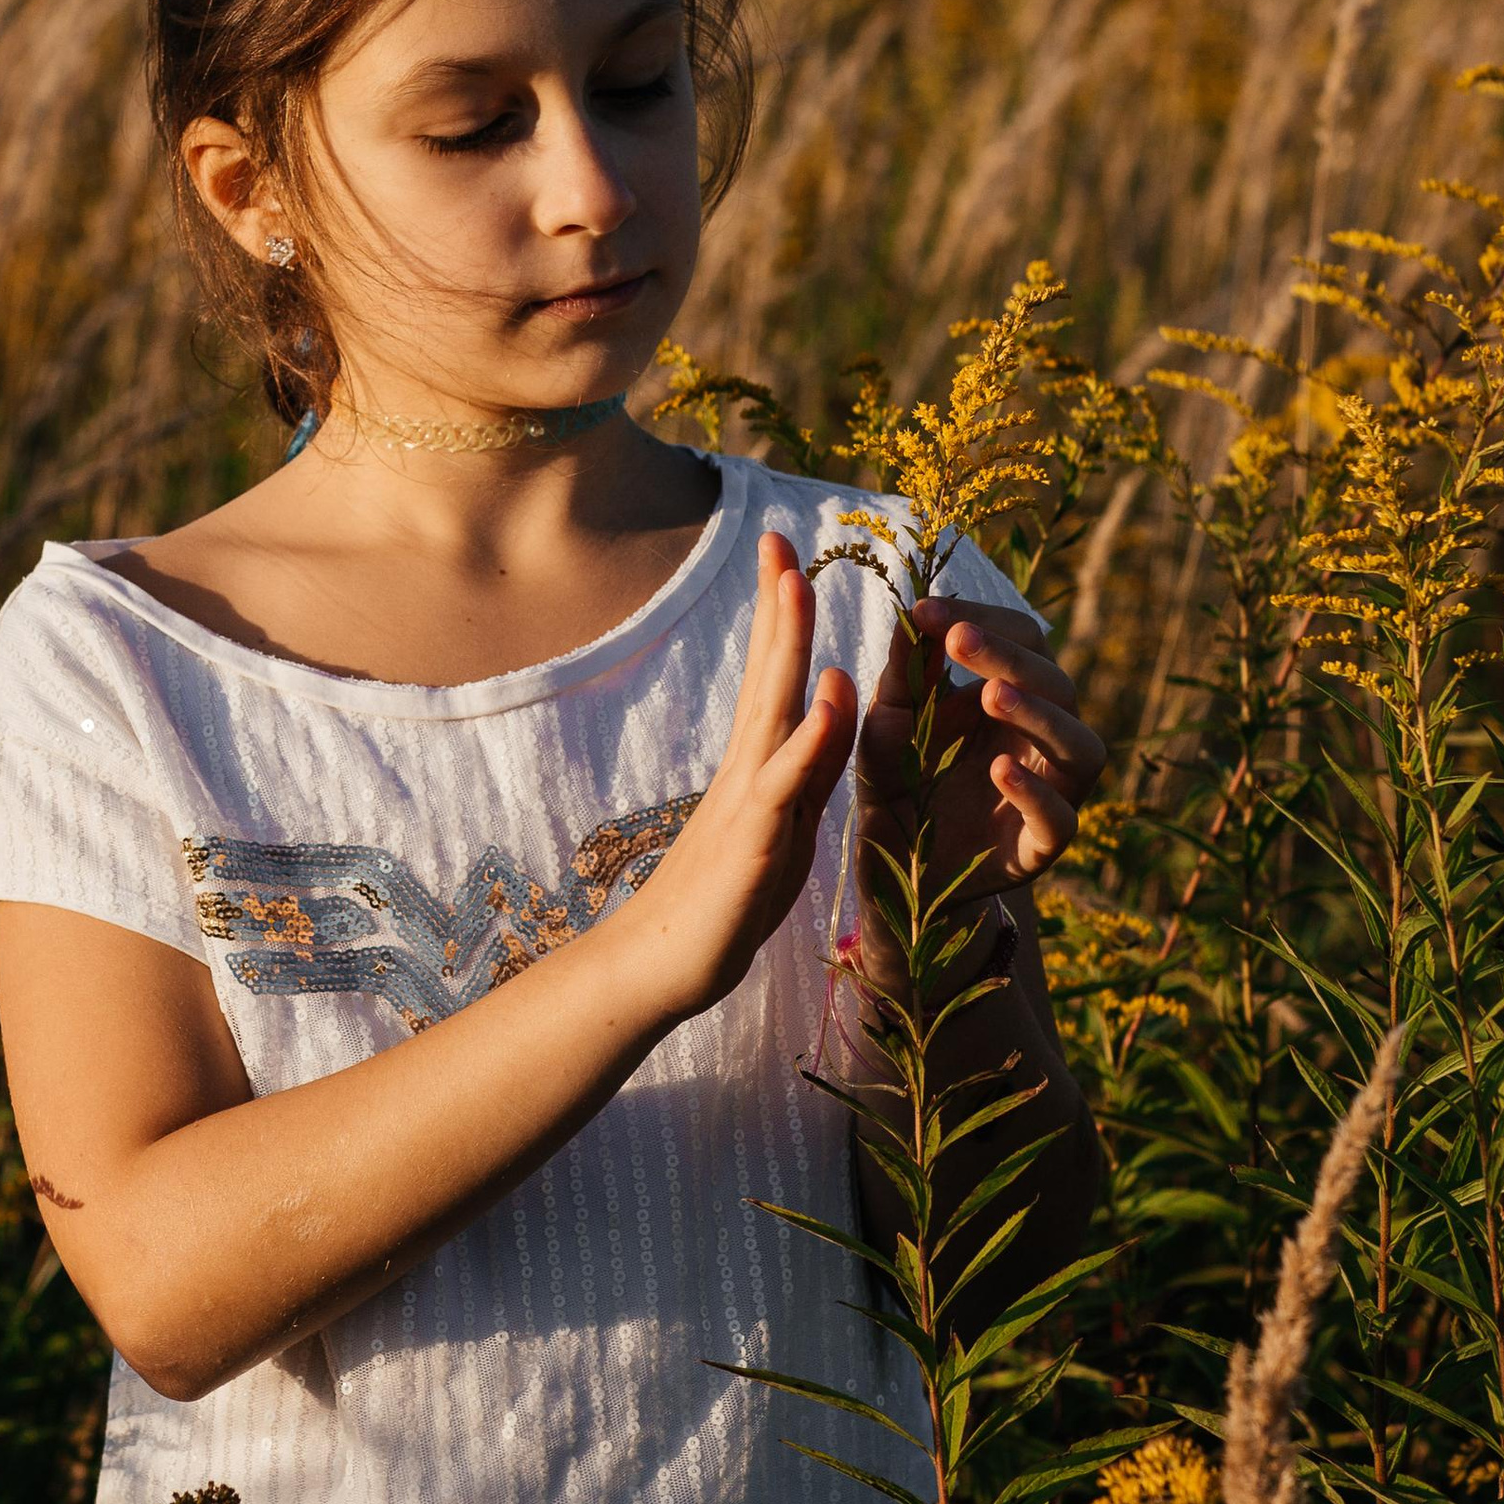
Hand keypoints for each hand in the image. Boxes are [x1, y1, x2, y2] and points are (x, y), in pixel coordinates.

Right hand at [608, 532, 858, 1027]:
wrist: (667, 964)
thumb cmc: (729, 900)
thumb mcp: (789, 822)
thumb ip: (814, 763)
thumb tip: (836, 695)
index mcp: (759, 765)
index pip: (774, 675)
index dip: (782, 615)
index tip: (785, 554)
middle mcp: (749, 769)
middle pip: (768, 672)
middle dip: (777, 605)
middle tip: (778, 539)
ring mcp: (749, 801)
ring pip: (774, 710)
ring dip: (786, 647)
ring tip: (798, 585)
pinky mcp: (757, 842)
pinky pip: (789, 782)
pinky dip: (812, 736)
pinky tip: (830, 695)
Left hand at [855, 594, 1103, 891]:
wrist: (894, 869)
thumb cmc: (899, 782)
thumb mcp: (890, 722)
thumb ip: (905, 673)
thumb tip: (914, 609)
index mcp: (1017, 697)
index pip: (1025, 640)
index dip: (984, 620)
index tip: (926, 611)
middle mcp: (1046, 740)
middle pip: (1057, 684)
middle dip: (1009, 656)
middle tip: (959, 639)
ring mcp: (1053, 793)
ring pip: (1081, 746)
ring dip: (1039, 715)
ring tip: (991, 695)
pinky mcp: (1043, 847)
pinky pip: (1059, 818)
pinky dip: (1034, 792)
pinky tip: (998, 770)